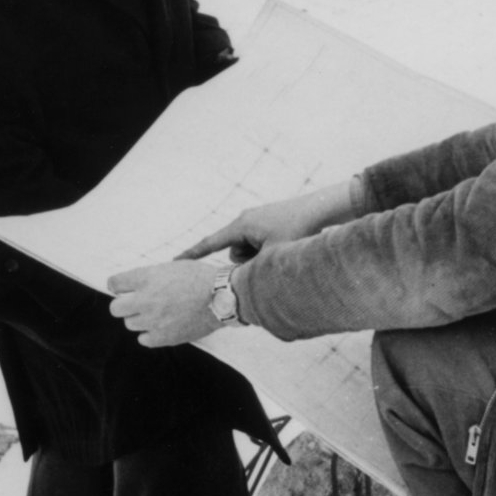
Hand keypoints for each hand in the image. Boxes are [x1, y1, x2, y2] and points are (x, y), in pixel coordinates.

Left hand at [108, 262, 221, 346]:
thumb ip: (151, 276)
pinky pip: (143, 339)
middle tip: (136, 302)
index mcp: (148, 278)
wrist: (222, 296)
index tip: (121, 287)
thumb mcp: (174, 266)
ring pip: (130, 324)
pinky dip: (149, 333)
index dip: (117, 285)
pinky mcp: (162, 337)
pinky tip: (161, 325)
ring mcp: (153, 320)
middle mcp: (146, 299)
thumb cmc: (201, 277)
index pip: (114, 283)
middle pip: (116, 308)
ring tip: (157, 313)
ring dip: (140, 318)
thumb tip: (134, 285)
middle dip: (123, 304)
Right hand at [179, 181, 354, 262]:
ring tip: (281, 251)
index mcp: (241, 226)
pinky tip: (285, 245)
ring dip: (259, 258)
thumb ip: (253, 271)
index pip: (209, 244)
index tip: (173, 263)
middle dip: (247, 264)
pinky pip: (258, 245)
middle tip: (267, 261)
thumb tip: (242, 288)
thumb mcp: (273, 255)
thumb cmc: (298, 230)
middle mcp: (245, 221)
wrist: (322, 208)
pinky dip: (267, 251)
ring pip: (248, 252)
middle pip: (234, 254)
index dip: (191, 256)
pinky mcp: (268, 224)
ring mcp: (257, 221)